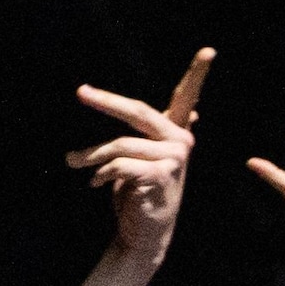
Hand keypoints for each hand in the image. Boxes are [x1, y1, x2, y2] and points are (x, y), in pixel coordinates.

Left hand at [65, 46, 211, 267]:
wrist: (143, 234)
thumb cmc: (139, 193)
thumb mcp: (146, 159)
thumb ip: (159, 134)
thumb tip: (196, 111)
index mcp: (176, 133)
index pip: (188, 98)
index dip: (198, 73)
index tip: (209, 50)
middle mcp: (180, 142)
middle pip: (137, 111)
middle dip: (106, 101)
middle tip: (81, 92)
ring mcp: (174, 160)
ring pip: (120, 144)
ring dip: (91, 156)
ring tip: (75, 162)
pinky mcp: (161, 177)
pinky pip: (120, 164)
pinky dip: (100, 173)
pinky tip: (95, 183)